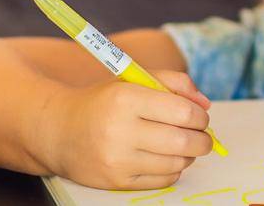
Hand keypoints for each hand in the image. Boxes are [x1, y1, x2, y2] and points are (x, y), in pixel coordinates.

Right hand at [33, 70, 213, 189]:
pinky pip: (163, 180)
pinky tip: (164, 158)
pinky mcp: (116, 181)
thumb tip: (205, 105)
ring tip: (181, 145)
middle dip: (203, 139)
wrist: (58, 131)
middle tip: (202, 136)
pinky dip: (173, 169)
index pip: (183, 112)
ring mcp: (117, 160)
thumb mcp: (134, 80)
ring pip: (177, 163)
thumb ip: (174, 83)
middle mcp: (119, 131)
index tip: (199, 116)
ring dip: (189, 155)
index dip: (200, 116)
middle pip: (184, 142)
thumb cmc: (104, 103)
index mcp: (125, 99)